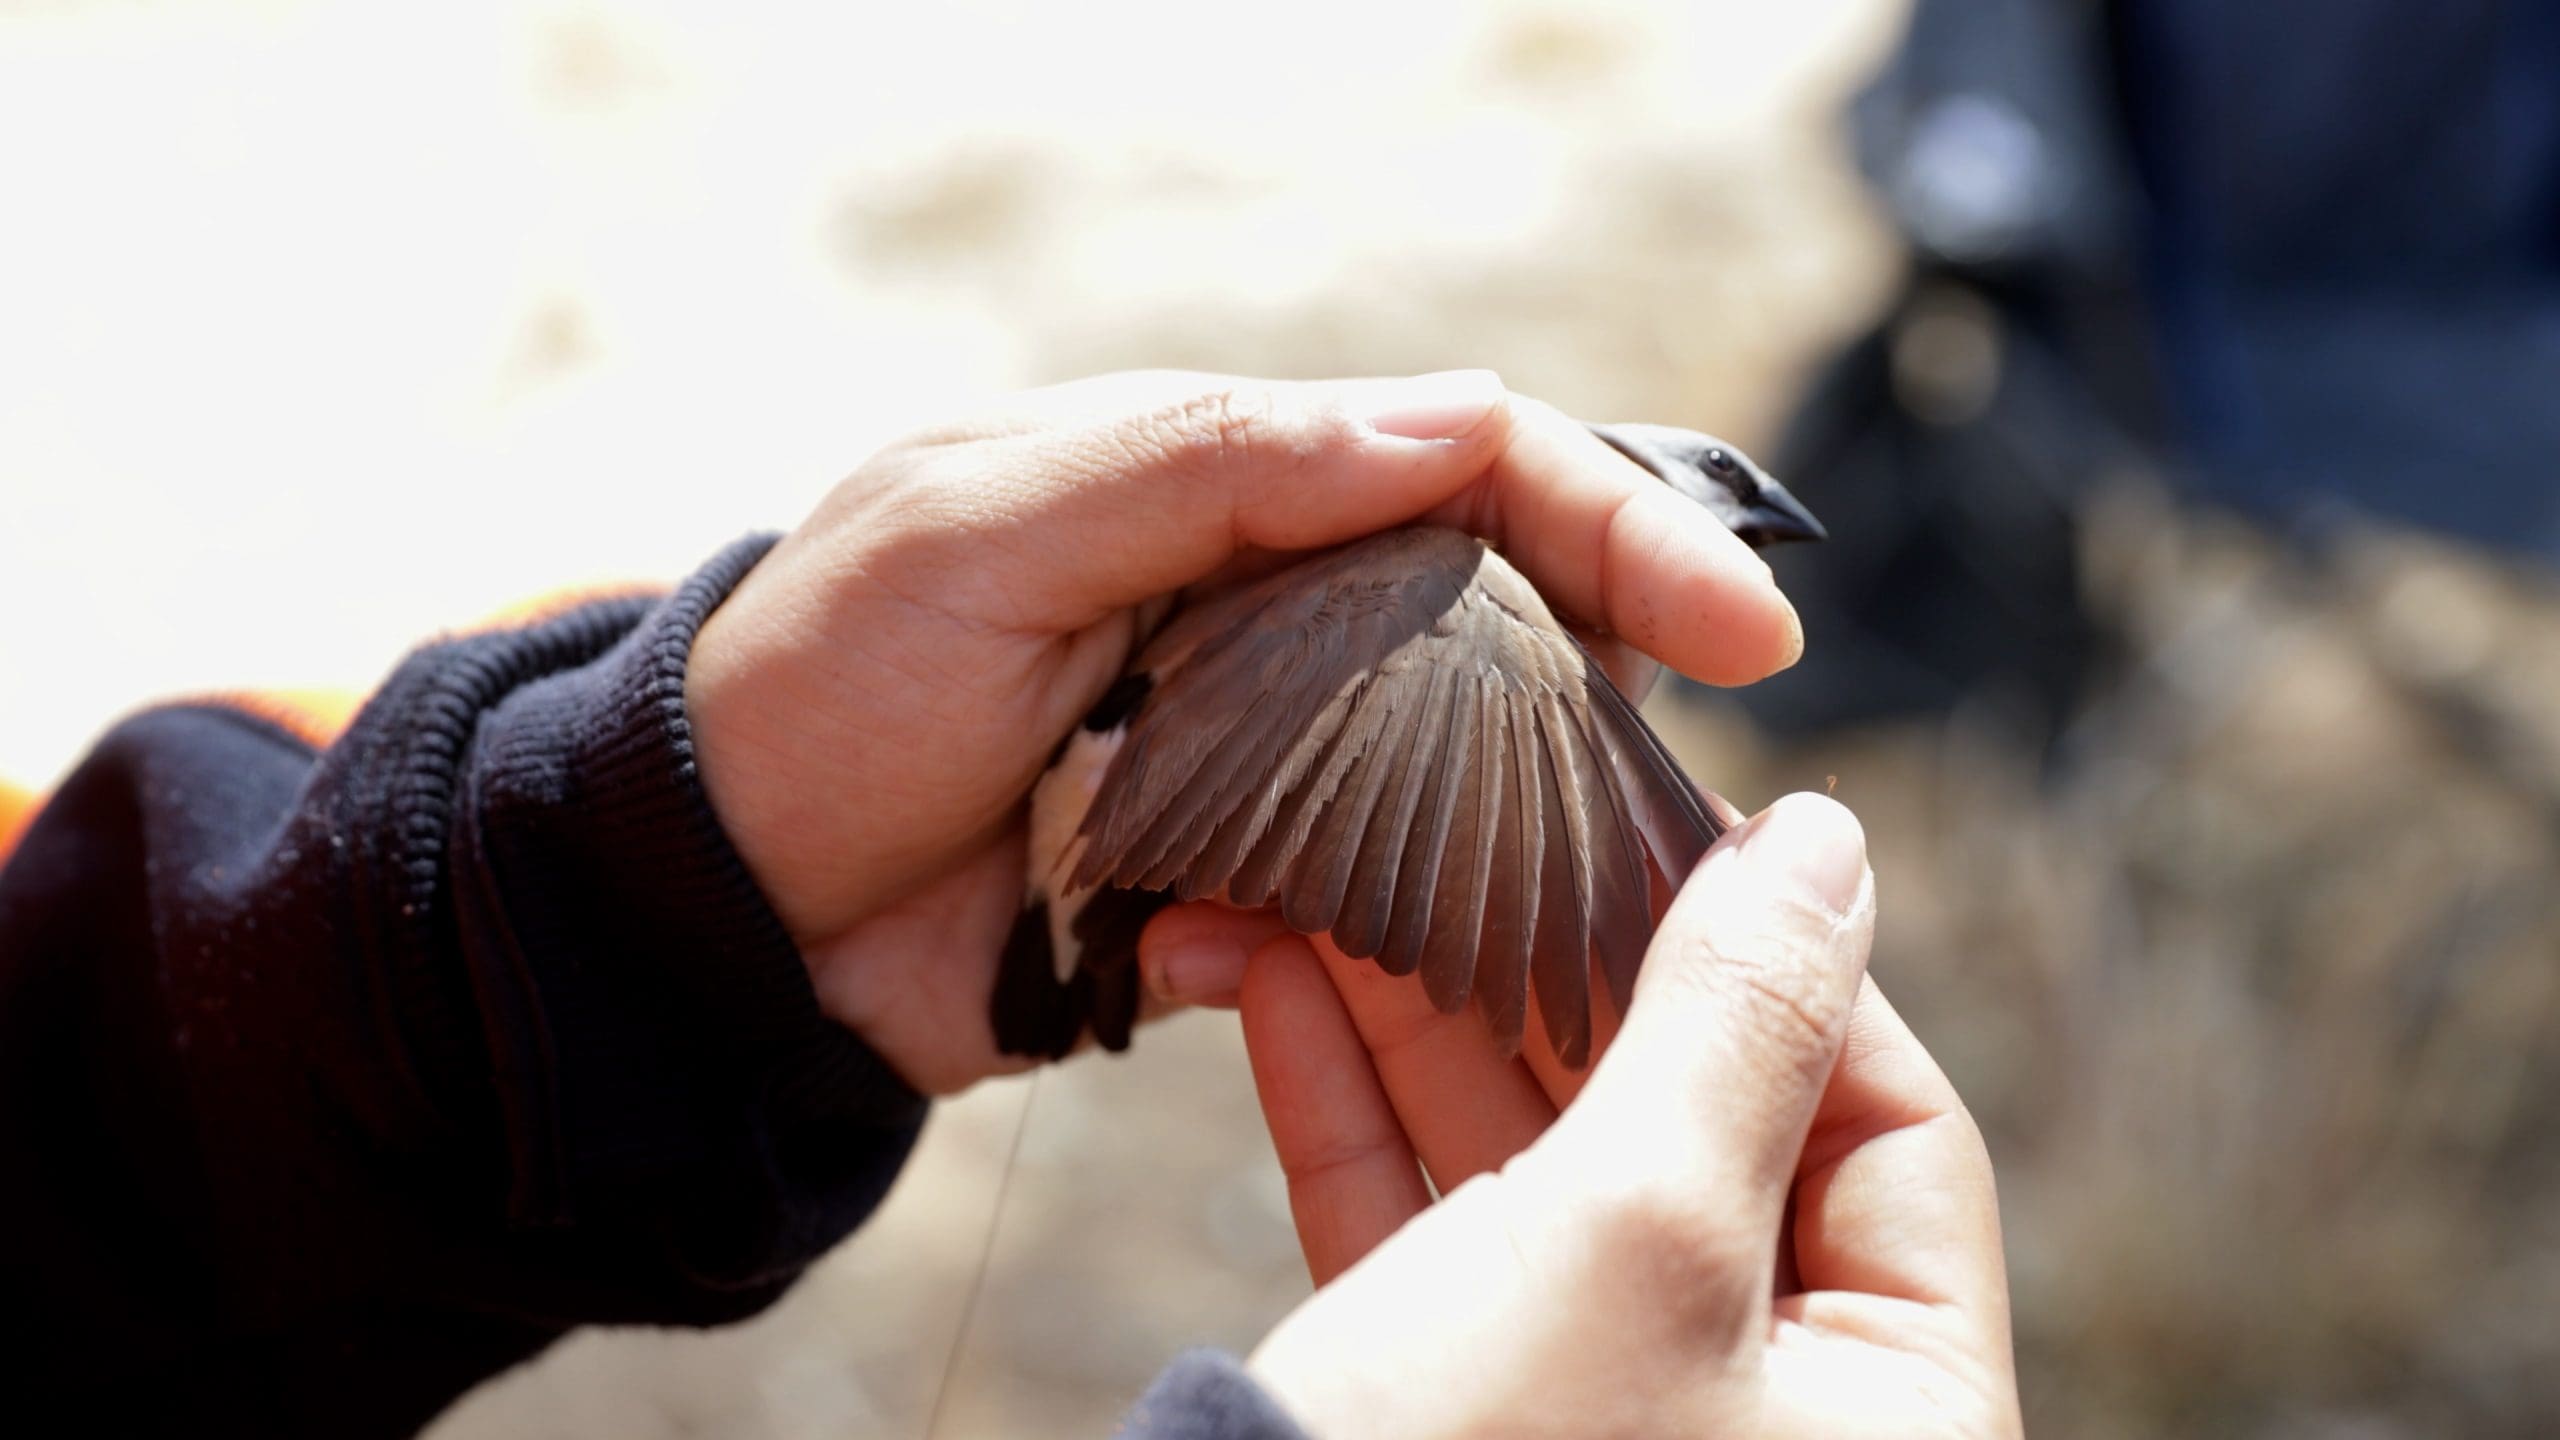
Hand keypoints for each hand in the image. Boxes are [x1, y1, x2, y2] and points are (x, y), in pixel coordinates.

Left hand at [683, 371, 1803, 1092]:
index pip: (1461, 463)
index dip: (1614, 520)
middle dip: (1623, 653)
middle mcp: (1262, 604)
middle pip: (1499, 602)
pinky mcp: (1242, 884)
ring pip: (1465, 757)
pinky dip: (1425, 928)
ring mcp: (1262, 749)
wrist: (718, 911)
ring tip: (1626, 859)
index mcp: (1218, 485)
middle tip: (1715, 732)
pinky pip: (1379, 901)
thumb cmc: (822, 687)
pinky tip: (1452, 955)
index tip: (1740, 622)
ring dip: (1546, 804)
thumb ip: (1205, 467)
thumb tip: (1450, 423)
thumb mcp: (984, 531)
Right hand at [1237, 794, 2020, 1437]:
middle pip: (1700, 1132)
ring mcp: (1591, 1425)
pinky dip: (1353, 1109)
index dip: (1787, 961)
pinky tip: (1280, 978)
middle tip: (1486, 822)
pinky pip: (1421, 1237)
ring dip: (1427, 1016)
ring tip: (1344, 876)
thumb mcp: (1641, 1233)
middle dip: (1566, 970)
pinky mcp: (1440, 1421)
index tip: (1676, 821)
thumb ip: (1738, 1024)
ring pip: (1534, 1171)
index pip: (1889, 1128)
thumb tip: (1826, 840)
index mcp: (1893, 1418)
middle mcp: (1758, 1427)